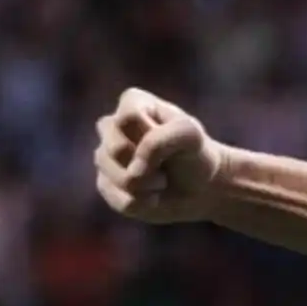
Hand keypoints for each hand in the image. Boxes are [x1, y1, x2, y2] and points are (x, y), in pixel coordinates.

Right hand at [93, 88, 227, 224]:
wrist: (201, 186)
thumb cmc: (195, 153)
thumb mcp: (190, 136)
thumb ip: (159, 141)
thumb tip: (132, 172)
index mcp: (132, 103)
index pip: (127, 118)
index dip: (153, 137)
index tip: (172, 141)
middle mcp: (111, 126)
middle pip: (116, 149)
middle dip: (150, 164)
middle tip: (167, 163)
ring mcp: (104, 156)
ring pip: (118, 178)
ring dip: (150, 185)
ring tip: (163, 179)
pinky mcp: (105, 185)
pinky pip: (121, 201)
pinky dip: (145, 202)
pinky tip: (153, 195)